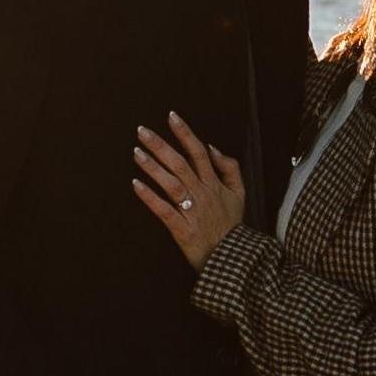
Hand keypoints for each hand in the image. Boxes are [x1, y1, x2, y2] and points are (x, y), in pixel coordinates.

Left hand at [132, 114, 248, 266]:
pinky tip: (136, 184)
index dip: (185, 133)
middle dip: (161, 145)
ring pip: (172, 184)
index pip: (199, 152)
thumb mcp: (239, 194)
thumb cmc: (231, 225)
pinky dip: (150, 197)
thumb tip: (212, 147)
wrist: (231, 259)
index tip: (171, 117)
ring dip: (153, 168)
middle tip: (142, 131)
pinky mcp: (182, 229)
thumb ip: (230, 168)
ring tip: (136, 153)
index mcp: (214, 184)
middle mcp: (203, 194)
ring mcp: (192, 211)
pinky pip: (164, 210)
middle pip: (180, 164)